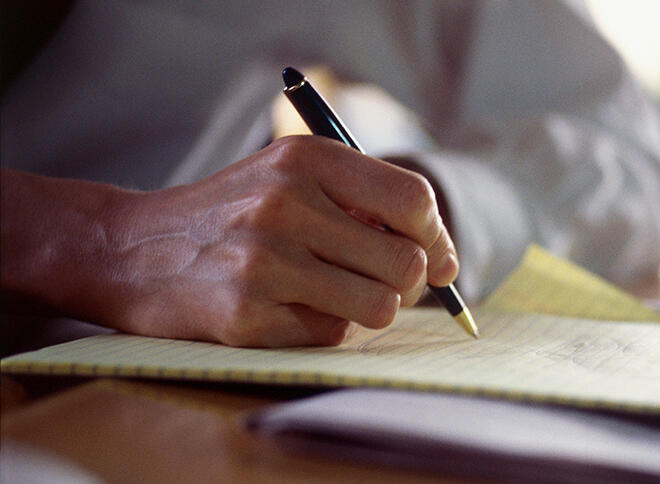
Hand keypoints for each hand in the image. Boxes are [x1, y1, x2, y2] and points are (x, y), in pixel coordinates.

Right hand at [0, 137, 458, 346]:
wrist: (132, 249)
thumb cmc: (230, 213)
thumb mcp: (288, 176)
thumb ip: (361, 199)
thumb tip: (441, 256)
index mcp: (305, 159)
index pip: (413, 199)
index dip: (438, 236)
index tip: (440, 260)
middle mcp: (286, 203)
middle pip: (407, 262)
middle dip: (408, 282)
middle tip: (386, 282)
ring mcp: (264, 261)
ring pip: (381, 306)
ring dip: (369, 308)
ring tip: (334, 293)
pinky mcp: (246, 315)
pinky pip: (332, 335)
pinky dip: (322, 326)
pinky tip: (285, 307)